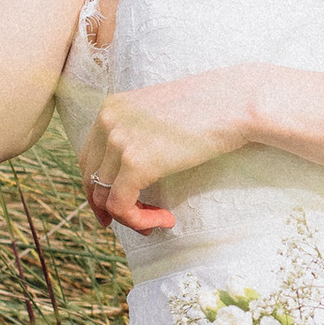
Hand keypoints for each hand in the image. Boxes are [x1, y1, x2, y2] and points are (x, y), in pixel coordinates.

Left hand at [80, 70, 257, 230]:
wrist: (234, 103)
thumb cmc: (210, 108)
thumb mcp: (159, 114)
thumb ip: (139, 135)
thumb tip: (133, 170)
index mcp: (111, 108)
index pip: (90, 158)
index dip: (99, 188)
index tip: (115, 207)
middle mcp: (107, 122)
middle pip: (91, 179)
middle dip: (108, 207)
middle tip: (136, 221)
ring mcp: (118, 142)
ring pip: (105, 198)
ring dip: (131, 217)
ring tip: (159, 221)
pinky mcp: (135, 163)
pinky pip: (122, 206)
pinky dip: (139, 221)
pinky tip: (166, 219)